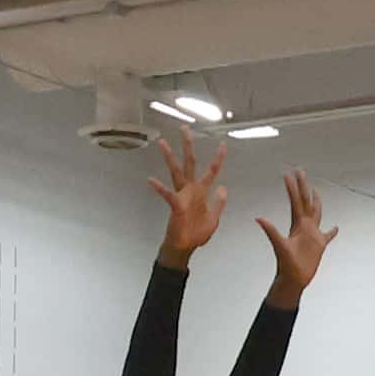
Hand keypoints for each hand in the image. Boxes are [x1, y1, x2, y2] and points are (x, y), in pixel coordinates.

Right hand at [150, 127, 227, 263]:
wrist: (185, 247)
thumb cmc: (197, 233)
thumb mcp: (214, 218)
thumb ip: (219, 202)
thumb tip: (223, 187)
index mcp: (201, 192)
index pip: (211, 171)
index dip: (218, 159)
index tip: (223, 144)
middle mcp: (191, 189)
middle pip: (190, 163)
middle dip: (188, 146)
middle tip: (185, 128)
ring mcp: (182, 196)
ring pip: (176, 172)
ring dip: (170, 158)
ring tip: (162, 143)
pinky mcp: (176, 205)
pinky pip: (167, 194)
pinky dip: (159, 188)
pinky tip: (151, 180)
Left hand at [258, 168, 337, 307]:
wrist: (293, 279)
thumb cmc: (286, 265)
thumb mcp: (279, 245)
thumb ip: (271, 231)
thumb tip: (258, 218)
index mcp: (297, 224)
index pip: (295, 201)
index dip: (292, 187)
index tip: (289, 173)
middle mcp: (305, 226)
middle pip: (305, 201)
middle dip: (303, 186)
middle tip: (301, 171)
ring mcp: (312, 234)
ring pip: (316, 213)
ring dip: (316, 201)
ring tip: (316, 190)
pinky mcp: (319, 245)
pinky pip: (328, 236)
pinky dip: (332, 231)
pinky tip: (336, 227)